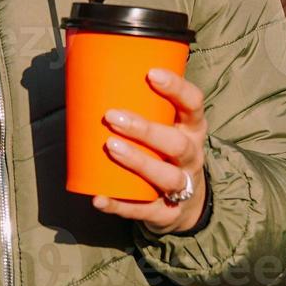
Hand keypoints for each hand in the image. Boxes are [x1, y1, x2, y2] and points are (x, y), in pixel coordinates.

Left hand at [91, 67, 208, 234]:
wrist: (187, 205)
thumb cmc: (166, 152)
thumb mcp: (167, 126)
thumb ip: (143, 107)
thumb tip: (91, 77)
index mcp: (192, 129)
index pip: (193, 104)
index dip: (176, 89)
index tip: (151, 74)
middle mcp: (191, 156)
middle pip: (176, 143)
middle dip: (145, 130)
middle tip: (112, 117)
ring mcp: (182, 186)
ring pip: (166, 176)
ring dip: (138, 162)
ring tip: (111, 148)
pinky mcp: (166, 212)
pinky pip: (143, 209)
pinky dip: (120, 204)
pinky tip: (99, 198)